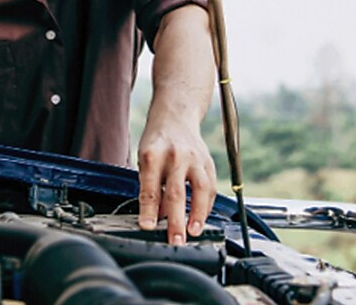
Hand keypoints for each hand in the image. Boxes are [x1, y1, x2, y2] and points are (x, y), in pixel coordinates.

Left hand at [137, 119, 216, 245]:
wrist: (175, 116)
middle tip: (175, 240)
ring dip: (197, 214)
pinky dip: (206, 206)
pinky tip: (201, 219)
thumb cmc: (156, 142)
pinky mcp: (208, 162)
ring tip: (193, 232)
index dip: (149, 210)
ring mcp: (195, 159)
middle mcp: (175, 156)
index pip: (150, 188)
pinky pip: (211, 187)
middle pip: (176, 192)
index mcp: (153, 155)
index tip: (148, 227)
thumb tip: (158, 216)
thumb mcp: (144, 160)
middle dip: (176, 220)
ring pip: (200, 190)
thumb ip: (151, 187)